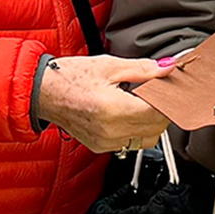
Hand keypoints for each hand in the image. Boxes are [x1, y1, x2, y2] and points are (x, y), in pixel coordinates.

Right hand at [36, 55, 173, 153]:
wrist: (43, 92)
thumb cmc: (70, 76)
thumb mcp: (110, 66)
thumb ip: (144, 69)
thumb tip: (169, 68)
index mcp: (114, 110)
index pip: (158, 112)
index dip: (169, 100)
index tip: (171, 88)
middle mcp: (110, 132)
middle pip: (156, 128)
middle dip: (161, 110)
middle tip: (155, 91)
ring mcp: (105, 143)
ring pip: (146, 139)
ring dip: (150, 122)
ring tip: (138, 102)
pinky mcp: (101, 147)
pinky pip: (130, 143)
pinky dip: (135, 129)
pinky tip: (125, 112)